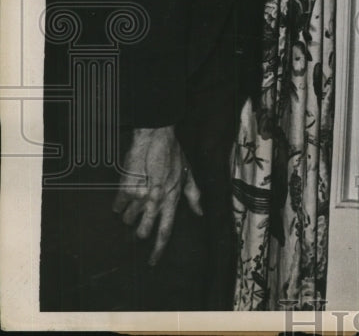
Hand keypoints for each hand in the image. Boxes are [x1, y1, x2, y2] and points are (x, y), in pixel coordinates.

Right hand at [112, 126, 202, 265]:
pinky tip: (125, 194)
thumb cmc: (173, 154)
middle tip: (138, 225)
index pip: (166, 230)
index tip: (152, 261)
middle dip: (139, 231)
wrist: (155, 137)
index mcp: (173, 199)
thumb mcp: (188, 174)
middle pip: (143, 230)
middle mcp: (156, 201)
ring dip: (129, 214)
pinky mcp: (125, 188)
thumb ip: (194, 196)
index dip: (158, 249)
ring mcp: (140, 195)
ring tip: (135, 200)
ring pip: (128, 219)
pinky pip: (117, 206)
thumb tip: (200, 213)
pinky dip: (119, 204)